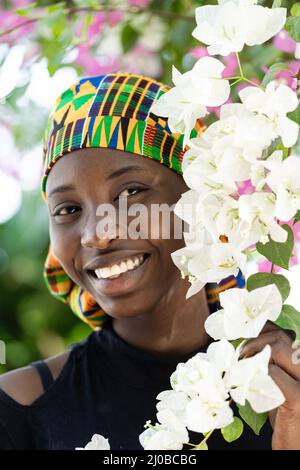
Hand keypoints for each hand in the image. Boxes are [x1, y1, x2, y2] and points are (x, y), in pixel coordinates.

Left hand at [240, 323, 299, 449]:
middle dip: (255, 341)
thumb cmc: (285, 413)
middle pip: (281, 338)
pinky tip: (249, 381)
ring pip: (277, 350)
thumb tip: (251, 336)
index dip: (264, 329)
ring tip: (242, 365)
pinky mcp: (298, 398)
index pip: (286, 333)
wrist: (296, 446)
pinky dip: (257, 373)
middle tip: (240, 353)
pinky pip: (272, 373)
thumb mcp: (280, 381)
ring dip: (253, 354)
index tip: (246, 335)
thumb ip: (273, 361)